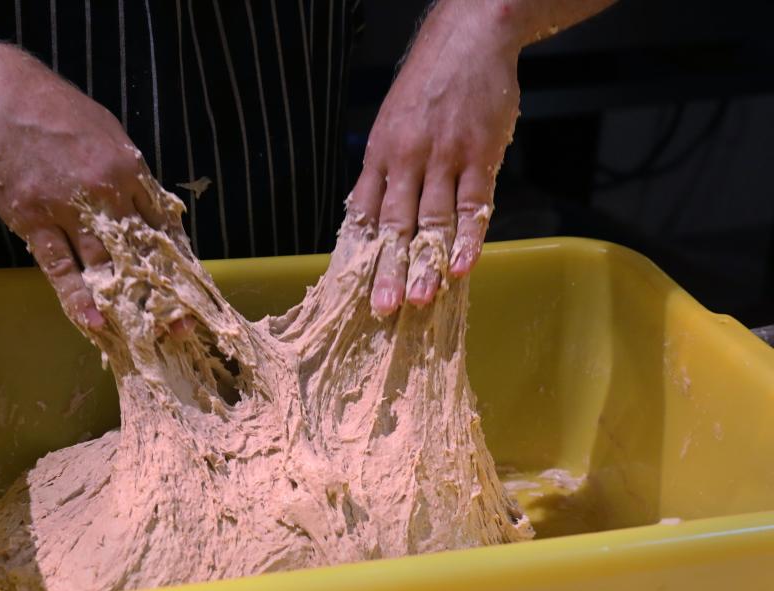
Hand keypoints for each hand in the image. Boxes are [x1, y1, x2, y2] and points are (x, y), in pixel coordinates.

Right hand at [0, 44, 169, 331]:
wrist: (0, 97)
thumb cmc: (59, 115)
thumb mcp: (109, 136)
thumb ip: (133, 177)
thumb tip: (156, 212)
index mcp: (131, 170)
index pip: (163, 226)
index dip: (178, 263)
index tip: (190, 294)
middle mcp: (106, 192)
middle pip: (140, 252)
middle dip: (161, 293)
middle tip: (179, 328)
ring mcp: (69, 208)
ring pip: (103, 264)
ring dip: (124, 303)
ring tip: (142, 336)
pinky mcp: (34, 220)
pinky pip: (60, 267)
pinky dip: (78, 298)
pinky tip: (94, 324)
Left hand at [348, 2, 520, 316]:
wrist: (468, 37)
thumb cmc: (428, 85)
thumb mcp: (391, 123)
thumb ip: (382, 170)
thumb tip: (368, 215)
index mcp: (379, 154)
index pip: (364, 213)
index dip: (361, 252)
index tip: (354, 288)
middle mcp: (407, 159)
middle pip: (394, 225)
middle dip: (387, 269)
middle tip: (383, 308)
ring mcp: (444, 157)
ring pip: (433, 220)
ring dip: (426, 263)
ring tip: (420, 300)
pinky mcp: (480, 154)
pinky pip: (474, 204)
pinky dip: (468, 238)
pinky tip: (462, 267)